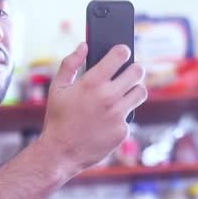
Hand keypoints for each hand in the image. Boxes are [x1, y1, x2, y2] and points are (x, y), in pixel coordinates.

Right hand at [38, 42, 146, 173]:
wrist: (60, 153)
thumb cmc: (57, 118)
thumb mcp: (57, 88)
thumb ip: (70, 63)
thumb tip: (84, 46)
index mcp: (92, 82)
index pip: (120, 55)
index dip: (123, 51)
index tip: (122, 52)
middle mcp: (108, 96)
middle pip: (138, 72)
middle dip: (134, 69)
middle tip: (128, 72)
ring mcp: (118, 114)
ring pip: (140, 92)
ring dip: (134, 90)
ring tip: (124, 92)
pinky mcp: (123, 130)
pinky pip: (130, 115)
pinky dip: (122, 115)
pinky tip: (109, 118)